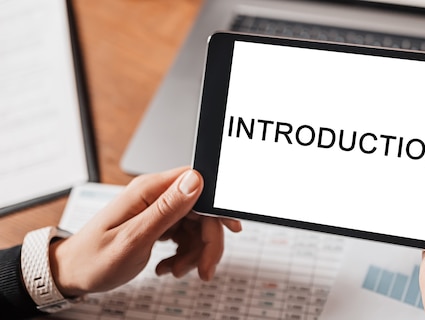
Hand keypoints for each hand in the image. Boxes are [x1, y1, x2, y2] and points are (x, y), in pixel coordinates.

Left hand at [48, 167, 241, 296]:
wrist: (72, 273)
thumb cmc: (94, 258)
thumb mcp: (134, 238)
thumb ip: (167, 209)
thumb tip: (195, 180)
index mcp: (149, 190)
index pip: (198, 183)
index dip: (217, 207)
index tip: (230, 229)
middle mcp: (155, 195)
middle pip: (201, 211)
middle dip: (207, 242)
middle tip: (203, 269)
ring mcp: (157, 209)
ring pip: (196, 226)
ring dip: (193, 253)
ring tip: (175, 270)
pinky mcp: (158, 222)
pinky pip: (185, 235)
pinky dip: (183, 254)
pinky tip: (167, 266)